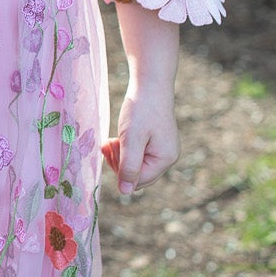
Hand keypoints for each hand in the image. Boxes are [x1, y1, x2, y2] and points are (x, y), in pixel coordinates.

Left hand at [103, 83, 178, 199]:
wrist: (149, 84)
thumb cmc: (141, 110)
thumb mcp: (131, 139)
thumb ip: (129, 166)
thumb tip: (125, 192)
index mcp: (165, 159)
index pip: (138, 180)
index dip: (120, 171)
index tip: (108, 151)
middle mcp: (167, 158)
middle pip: (137, 176)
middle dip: (119, 163)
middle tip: (108, 145)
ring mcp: (162, 150)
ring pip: (135, 165)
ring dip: (119, 156)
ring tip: (110, 141)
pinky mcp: (155, 142)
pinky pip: (137, 155)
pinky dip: (124, 149)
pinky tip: (115, 139)